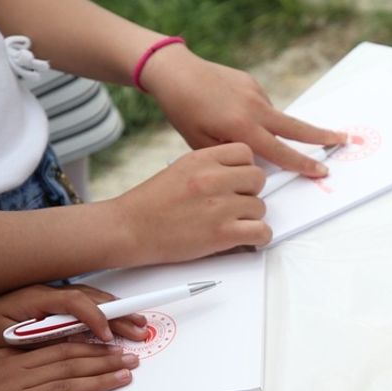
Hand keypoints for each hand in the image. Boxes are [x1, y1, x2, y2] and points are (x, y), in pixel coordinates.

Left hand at [0, 284, 147, 348]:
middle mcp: (47, 292)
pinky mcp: (48, 304)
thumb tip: (75, 342)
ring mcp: (49, 295)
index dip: (97, 319)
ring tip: (135, 323)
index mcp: (37, 297)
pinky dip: (101, 313)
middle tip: (140, 328)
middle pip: (92, 298)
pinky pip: (81, 305)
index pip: (77, 303)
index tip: (109, 338)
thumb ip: (44, 339)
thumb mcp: (8, 338)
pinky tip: (112, 322)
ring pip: (90, 299)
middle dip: (119, 313)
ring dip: (114, 312)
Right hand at [0, 344, 137, 390]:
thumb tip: (31, 351)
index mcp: (10, 361)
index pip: (58, 349)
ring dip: (99, 381)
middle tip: (130, 358)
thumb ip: (7, 356)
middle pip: (69, 365)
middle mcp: (16, 378)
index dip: (89, 346)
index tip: (112, 345)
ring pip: (65, 387)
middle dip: (103, 361)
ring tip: (124, 376)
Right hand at [112, 143, 271, 264]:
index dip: (244, 168)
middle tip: (235, 203)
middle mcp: (212, 178)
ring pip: (261, 207)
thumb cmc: (150, 204)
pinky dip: (257, 238)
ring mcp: (219, 206)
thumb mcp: (181, 170)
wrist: (129, 229)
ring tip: (231, 223)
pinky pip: (262, 232)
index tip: (237, 180)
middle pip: (258, 178)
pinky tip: (244, 238)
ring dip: (250, 218)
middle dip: (250, 192)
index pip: (246, 152)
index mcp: (201, 159)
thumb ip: (211, 168)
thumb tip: (239, 174)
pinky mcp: (223, 233)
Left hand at [140, 46, 345, 176]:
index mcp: (243, 127)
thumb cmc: (183, 110)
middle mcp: (255, 108)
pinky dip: (253, 113)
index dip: (303, 164)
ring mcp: (256, 92)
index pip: (281, 152)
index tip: (322, 171)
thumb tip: (254, 164)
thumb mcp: (201, 143)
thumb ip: (232, 156)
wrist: (174, 71)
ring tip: (227, 121)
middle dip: (321, 136)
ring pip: (273, 118)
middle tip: (344, 139)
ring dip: (267, 128)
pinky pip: (260, 105)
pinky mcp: (252, 82)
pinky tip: (228, 110)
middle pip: (296, 127)